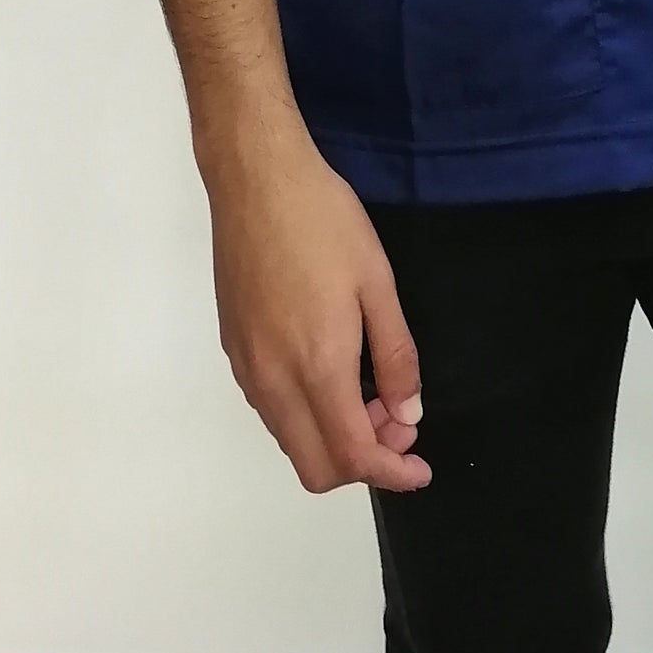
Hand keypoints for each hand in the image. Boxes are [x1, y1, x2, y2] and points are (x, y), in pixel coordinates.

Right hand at [201, 123, 431, 493]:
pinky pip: (271, 409)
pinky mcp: (232, 347)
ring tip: (371, 393)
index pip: (352, 456)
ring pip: (290, 440)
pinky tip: (332, 372)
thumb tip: (407, 415)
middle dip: (362, 464)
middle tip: (396, 423)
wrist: (255, 179)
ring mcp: (246, 367)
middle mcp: (273, 380)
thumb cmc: (324, 220)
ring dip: (332, 438)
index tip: (420, 467)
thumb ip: (395, 356)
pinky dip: (306, 415)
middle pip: (314, 467)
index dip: (392, 473)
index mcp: (317, 366)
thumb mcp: (377, 282)